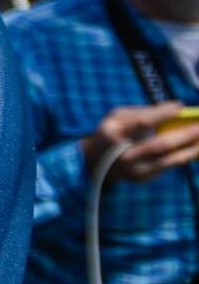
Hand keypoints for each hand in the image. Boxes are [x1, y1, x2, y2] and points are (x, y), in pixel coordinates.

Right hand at [82, 101, 198, 183]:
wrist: (95, 164)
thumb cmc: (110, 133)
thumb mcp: (117, 117)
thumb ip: (142, 112)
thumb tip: (175, 108)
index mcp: (112, 135)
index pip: (141, 123)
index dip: (162, 114)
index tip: (180, 106)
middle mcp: (124, 155)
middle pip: (160, 145)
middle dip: (184, 135)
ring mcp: (135, 170)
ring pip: (170, 160)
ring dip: (191, 149)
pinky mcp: (145, 178)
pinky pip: (169, 165)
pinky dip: (183, 155)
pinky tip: (194, 147)